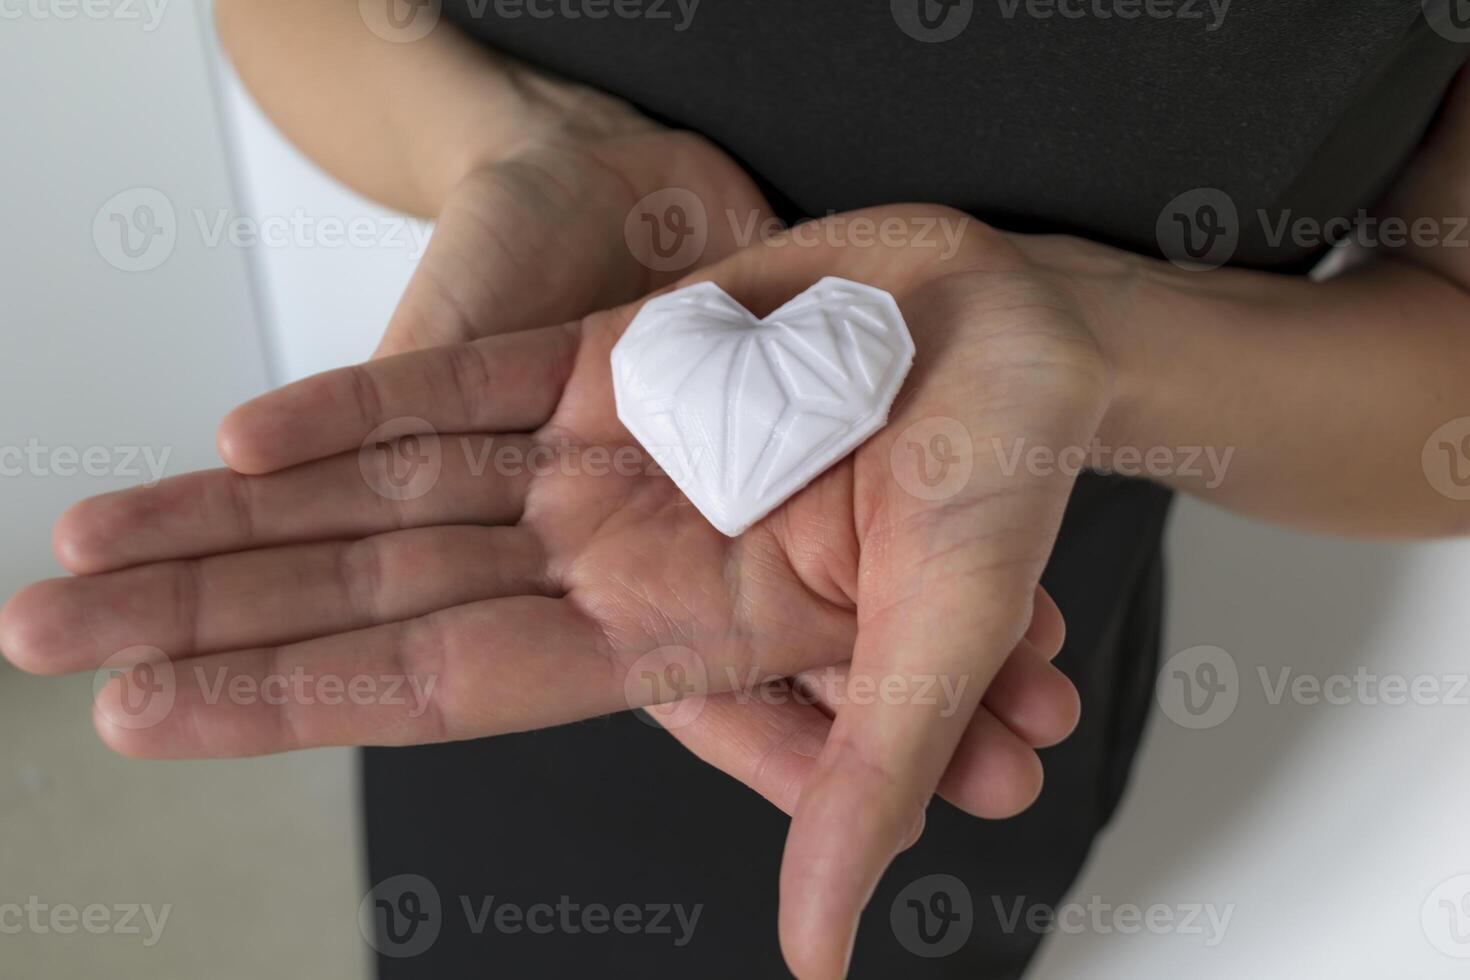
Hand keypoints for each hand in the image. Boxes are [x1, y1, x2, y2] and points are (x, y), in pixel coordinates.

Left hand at [0, 205, 1109, 976]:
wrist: (1027, 334)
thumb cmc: (1008, 476)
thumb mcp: (948, 630)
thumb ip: (860, 773)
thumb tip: (815, 955)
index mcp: (674, 631)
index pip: (438, 684)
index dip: (288, 701)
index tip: (146, 712)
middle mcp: (611, 551)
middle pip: (370, 588)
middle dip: (207, 604)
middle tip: (42, 625)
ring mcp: (602, 455)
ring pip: (384, 486)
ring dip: (242, 506)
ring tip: (95, 526)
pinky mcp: (614, 360)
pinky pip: (463, 386)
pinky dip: (357, 402)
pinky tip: (249, 429)